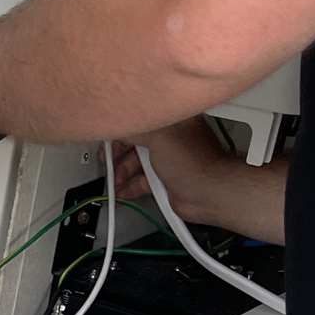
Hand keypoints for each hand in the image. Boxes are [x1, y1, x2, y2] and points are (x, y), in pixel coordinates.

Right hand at [110, 119, 234, 217]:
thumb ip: (136, 128)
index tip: (106, 136)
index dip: (121, 128)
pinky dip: (129, 186)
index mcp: (172, 121)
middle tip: (105, 162)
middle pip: (134, 142)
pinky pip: (141, 180)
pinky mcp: (165, 178)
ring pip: (136, 163)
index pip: (140, 119)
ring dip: (121, 173)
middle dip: (117, 154)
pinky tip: (121, 192)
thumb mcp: (159, 137)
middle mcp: (170, 138)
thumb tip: (118, 122)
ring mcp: (167, 159)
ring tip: (111, 181)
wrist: (209, 194)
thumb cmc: (195, 165)